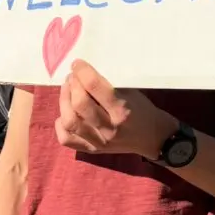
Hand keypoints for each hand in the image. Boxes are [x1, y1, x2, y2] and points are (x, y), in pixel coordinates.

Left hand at [54, 61, 176, 159]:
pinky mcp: (91, 150)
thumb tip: (83, 71)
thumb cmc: (142, 110)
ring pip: (70, 122)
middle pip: (79, 104)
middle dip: (72, 85)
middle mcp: (109, 128)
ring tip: (67, 91)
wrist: (153, 138)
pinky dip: (61, 125)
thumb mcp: (132, 92)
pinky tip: (66, 114)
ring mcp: (99, 142)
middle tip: (73, 77)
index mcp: (122, 110)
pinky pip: (66, 139)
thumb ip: (109, 84)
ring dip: (63, 101)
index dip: (82, 71)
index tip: (77, 64)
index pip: (95, 86)